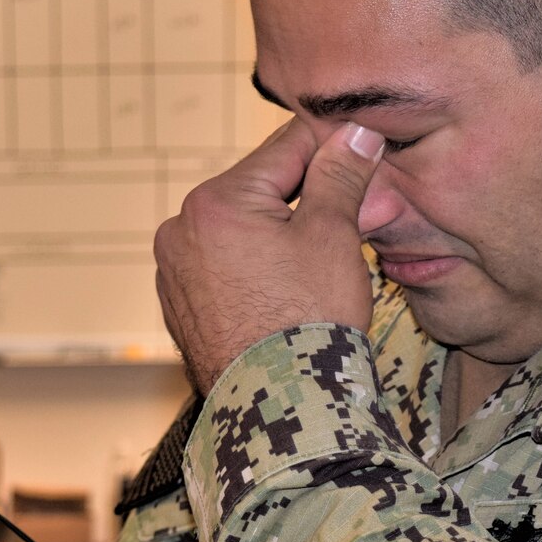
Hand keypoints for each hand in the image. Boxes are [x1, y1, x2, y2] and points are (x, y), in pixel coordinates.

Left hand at [155, 118, 385, 392]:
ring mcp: (175, 272)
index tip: (366, 152)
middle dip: (308, 198)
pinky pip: (225, 269)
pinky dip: (256, 270)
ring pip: (243, 231)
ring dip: (281, 234)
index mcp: (216, 201)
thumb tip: (356, 133)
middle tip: (357, 217)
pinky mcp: (181, 308)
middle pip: (261, 190)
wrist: (282, 408)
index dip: (333, 148)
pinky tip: (289, 294)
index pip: (286, 148)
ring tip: (322, 265)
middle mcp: (181, 229)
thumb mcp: (333, 236)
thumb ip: (340, 175)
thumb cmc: (309, 321)